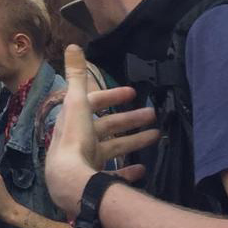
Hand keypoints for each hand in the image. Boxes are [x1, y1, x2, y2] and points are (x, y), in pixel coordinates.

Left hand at [45, 46, 161, 216]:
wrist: (70, 180)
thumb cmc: (74, 138)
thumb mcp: (76, 102)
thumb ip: (76, 75)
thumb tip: (73, 46)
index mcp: (74, 120)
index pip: (93, 103)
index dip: (111, 96)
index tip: (132, 92)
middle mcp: (79, 140)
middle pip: (107, 127)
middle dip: (130, 119)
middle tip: (153, 114)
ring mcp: (87, 161)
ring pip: (114, 149)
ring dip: (134, 141)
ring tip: (157, 136)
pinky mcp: (95, 180)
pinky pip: (115, 175)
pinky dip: (128, 171)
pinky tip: (143, 169)